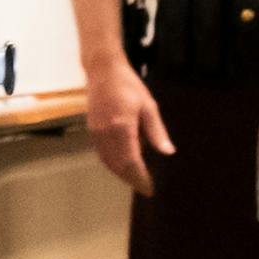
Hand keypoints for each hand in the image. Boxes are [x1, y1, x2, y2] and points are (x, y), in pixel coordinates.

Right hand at [83, 56, 174, 195]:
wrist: (102, 70)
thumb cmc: (128, 85)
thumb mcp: (148, 106)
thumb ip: (157, 131)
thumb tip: (167, 152)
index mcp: (122, 127)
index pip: (131, 162)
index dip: (140, 178)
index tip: (150, 188)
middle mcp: (106, 133)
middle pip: (118, 166)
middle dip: (132, 179)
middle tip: (145, 188)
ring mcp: (96, 132)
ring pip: (108, 162)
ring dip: (121, 174)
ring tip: (135, 180)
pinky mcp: (91, 130)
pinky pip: (101, 154)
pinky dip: (112, 163)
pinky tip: (122, 165)